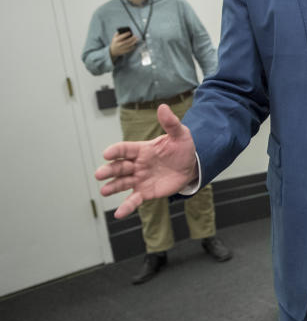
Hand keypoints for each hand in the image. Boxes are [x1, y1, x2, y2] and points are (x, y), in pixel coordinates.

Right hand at [95, 104, 199, 218]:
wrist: (192, 167)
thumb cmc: (183, 149)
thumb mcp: (180, 134)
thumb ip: (171, 123)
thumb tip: (163, 107)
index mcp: (142, 149)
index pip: (125, 149)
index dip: (115, 151)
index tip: (107, 154)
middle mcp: (137, 164)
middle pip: (119, 167)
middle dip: (109, 170)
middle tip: (100, 174)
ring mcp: (140, 179)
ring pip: (122, 183)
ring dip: (112, 187)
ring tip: (104, 190)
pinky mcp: (145, 192)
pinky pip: (133, 200)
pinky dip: (126, 207)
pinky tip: (118, 214)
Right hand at [109, 30, 137, 58]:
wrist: (113, 50)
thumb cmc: (115, 42)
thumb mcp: (114, 37)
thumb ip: (118, 33)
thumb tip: (125, 31)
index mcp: (116, 40)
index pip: (121, 37)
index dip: (126, 34)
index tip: (130, 32)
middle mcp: (119, 45)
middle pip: (126, 41)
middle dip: (131, 38)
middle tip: (135, 36)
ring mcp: (122, 49)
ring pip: (129, 45)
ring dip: (134, 42)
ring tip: (137, 39)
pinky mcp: (124, 52)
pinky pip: (130, 49)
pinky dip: (133, 46)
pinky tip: (135, 43)